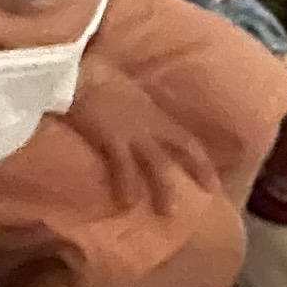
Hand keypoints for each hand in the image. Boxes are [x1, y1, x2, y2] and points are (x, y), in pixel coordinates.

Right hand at [56, 70, 213, 218]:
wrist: (75, 73)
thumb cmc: (91, 74)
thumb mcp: (121, 91)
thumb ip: (130, 109)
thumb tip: (130, 122)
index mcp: (153, 111)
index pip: (186, 138)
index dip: (201, 159)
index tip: (211, 178)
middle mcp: (150, 123)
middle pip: (183, 150)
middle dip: (199, 172)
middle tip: (210, 195)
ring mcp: (133, 132)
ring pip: (158, 165)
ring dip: (164, 190)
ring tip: (168, 213)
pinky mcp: (112, 139)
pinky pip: (123, 168)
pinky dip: (127, 186)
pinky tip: (127, 205)